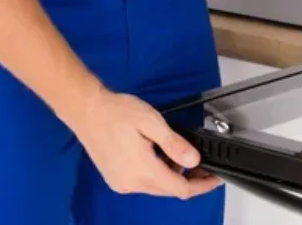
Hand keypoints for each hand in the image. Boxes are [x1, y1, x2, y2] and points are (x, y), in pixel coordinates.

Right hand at [70, 88, 221, 198]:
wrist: (86, 110)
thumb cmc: (116, 112)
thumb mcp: (151, 122)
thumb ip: (174, 144)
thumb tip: (194, 160)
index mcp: (143, 170)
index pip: (181, 189)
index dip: (202, 185)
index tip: (215, 178)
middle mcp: (132, 183)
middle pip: (170, 190)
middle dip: (189, 180)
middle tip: (202, 165)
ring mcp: (122, 184)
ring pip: (156, 187)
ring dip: (171, 176)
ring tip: (178, 155)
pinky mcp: (116, 180)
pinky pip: (143, 184)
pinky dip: (156, 174)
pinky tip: (158, 157)